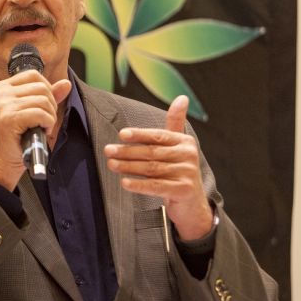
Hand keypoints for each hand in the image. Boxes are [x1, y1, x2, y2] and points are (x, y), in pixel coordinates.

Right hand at [0, 70, 70, 190]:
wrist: (2, 162)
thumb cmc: (17, 138)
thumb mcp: (32, 112)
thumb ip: (48, 96)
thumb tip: (66, 83)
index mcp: (2, 87)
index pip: (33, 75)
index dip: (47, 90)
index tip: (43, 108)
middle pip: (41, 87)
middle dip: (51, 105)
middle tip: (45, 121)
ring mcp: (2, 104)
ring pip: (43, 100)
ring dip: (50, 116)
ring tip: (43, 127)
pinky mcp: (8, 118)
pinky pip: (40, 113)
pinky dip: (47, 123)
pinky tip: (42, 132)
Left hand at [104, 95, 212, 240]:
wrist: (192, 203)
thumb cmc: (178, 170)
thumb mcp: (177, 145)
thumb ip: (175, 123)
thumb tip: (182, 97)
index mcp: (185, 141)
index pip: (158, 136)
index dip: (139, 134)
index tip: (121, 134)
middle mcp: (188, 156)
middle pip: (152, 152)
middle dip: (127, 151)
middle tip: (108, 151)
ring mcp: (187, 174)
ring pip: (151, 169)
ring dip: (128, 166)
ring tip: (111, 164)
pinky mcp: (183, 190)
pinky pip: (156, 186)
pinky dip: (139, 184)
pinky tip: (124, 182)